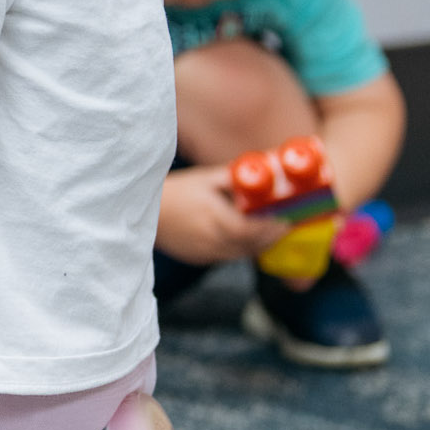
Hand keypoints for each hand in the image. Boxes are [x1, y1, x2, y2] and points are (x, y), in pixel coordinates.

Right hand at [156, 164, 287, 265]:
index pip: (249, 229)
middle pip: (250, 245)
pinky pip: (226, 257)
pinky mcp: (198, 258)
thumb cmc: (174, 190)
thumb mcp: (203, 178)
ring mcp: (203, 251)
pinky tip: (244, 239)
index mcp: (211, 215)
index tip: (285, 221)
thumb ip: (232, 178)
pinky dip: (239, 249)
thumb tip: (260, 172)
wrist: (144, 209)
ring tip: (269, 234)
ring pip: (240, 254)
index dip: (270, 229)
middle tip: (284, 228)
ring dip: (257, 245)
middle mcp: (209, 237)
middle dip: (270, 238)